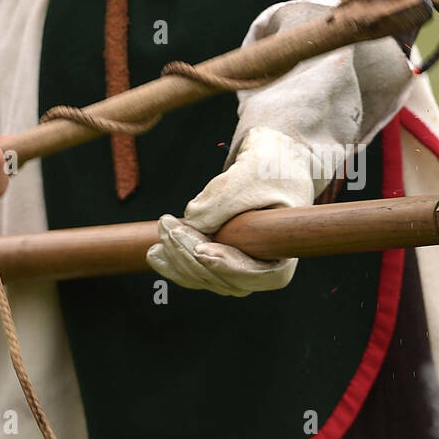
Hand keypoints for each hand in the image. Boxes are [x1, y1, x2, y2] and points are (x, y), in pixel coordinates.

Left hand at [146, 127, 312, 296]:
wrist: (271, 158)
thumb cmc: (273, 165)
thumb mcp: (252, 174)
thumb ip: (225, 198)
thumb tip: (192, 220)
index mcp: (283, 254)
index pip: (254, 274)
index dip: (227, 266)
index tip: (202, 252)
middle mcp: (262, 269)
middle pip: (223, 280)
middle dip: (191, 256)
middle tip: (170, 228)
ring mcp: (239, 266)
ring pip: (204, 277)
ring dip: (179, 257)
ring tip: (163, 228)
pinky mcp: (220, 257)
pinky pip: (195, 269)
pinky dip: (174, 261)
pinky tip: (156, 252)